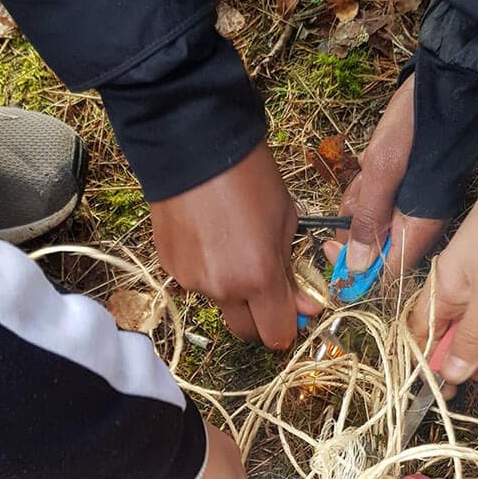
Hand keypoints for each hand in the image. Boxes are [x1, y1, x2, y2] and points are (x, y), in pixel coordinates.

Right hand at [150, 142, 321, 349]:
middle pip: (247, 332)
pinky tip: (210, 240)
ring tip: (233, 248)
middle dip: (262, 320)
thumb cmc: (250, 176)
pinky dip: (209, 273)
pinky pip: (198, 284)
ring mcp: (192, 281)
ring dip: (234, 292)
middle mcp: (223, 288)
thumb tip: (305, 308)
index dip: (289, 327)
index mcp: (258, 277)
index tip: (293, 313)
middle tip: (268, 292)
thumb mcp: (286, 222)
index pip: (277, 333)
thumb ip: (292, 272)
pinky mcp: (171, 268)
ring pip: (222, 305)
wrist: (192, 145)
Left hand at [320, 77, 445, 276]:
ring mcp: (410, 206)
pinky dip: (366, 184)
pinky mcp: (403, 188)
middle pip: (371, 247)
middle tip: (359, 191)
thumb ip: (368, 220)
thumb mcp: (383, 172)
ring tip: (370, 168)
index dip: (356, 270)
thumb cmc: (417, 126)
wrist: (447, 83)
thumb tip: (354, 267)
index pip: (385, 274)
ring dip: (359, 198)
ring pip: (368, 220)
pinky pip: (374, 199)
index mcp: (418, 230)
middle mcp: (416, 225)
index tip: (331, 249)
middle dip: (355, 223)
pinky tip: (372, 161)